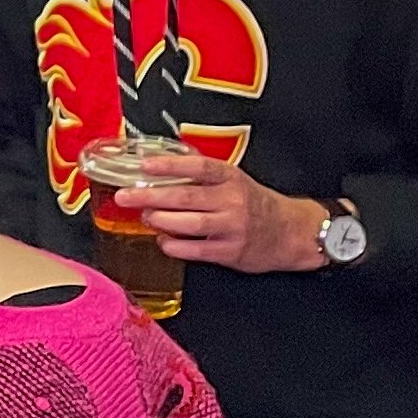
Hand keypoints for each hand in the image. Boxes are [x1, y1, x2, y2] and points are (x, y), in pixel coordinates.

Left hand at [109, 150, 328, 274]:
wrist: (291, 232)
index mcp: (231, 178)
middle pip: (185, 197)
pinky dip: (175, 245)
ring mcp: (232, 227)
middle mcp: (232, 201)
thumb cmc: (256, 204)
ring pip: (189, 224)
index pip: (198, 167)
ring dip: (162, 221)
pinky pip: (196, 250)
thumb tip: (158, 173)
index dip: (170, 166)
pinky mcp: (230, 251)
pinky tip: (163, 240)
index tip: (145, 165)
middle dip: (150, 196)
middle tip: (126, 196)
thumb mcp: (234, 181)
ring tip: (146, 217)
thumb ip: (202, 178)